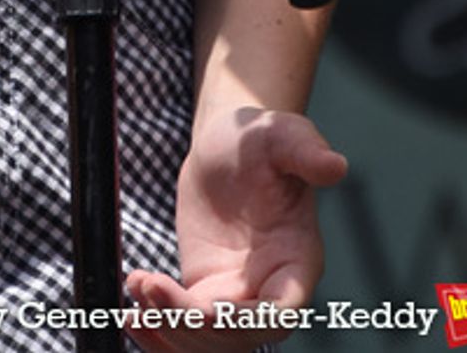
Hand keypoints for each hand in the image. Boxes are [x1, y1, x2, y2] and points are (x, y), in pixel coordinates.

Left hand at [123, 106, 346, 352]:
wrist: (227, 145)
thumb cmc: (262, 139)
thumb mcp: (283, 135)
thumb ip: (307, 152)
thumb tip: (336, 164)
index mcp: (297, 262)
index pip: (280, 312)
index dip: (249, 321)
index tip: (210, 307)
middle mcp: (268, 291)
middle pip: (236, 337)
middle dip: (191, 323)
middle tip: (151, 286)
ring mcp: (234, 298)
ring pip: (206, 342)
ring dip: (167, 328)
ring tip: (136, 284)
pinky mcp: (203, 292)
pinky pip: (182, 329)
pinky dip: (155, 327)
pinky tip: (130, 306)